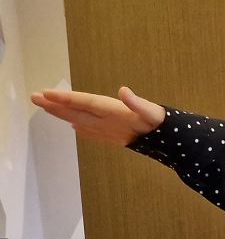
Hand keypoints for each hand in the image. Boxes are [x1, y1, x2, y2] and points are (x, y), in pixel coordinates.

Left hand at [30, 86, 163, 145]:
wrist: (174, 146)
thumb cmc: (164, 126)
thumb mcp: (154, 111)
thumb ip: (138, 103)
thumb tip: (125, 92)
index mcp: (115, 114)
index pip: (86, 103)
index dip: (66, 98)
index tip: (47, 93)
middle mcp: (108, 124)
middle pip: (77, 113)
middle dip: (55, 106)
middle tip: (35, 98)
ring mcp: (110, 132)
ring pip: (80, 122)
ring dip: (62, 115)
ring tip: (46, 109)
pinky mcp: (115, 138)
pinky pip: (92, 132)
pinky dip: (80, 128)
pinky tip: (73, 126)